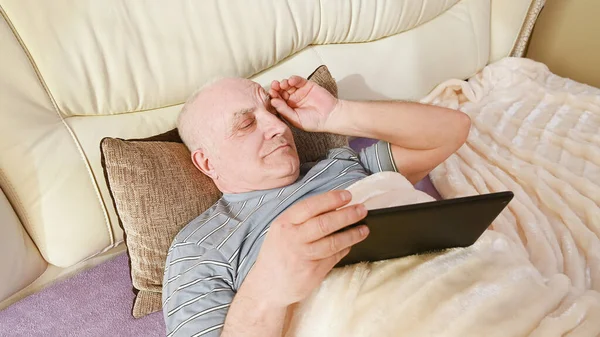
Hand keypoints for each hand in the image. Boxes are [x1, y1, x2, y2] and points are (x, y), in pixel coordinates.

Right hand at [240, 190, 367, 307]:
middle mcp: (293, 238)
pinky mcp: (313, 272)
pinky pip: (334, 257)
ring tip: (364, 229)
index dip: (331, 199)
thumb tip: (333, 207)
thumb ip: (302, 219)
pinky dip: (345, 249)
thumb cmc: (277, 253)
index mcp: (284, 223)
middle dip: (347, 215)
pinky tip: (351, 244)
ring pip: (333, 242)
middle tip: (362, 210)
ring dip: (352, 234)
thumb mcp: (281, 230)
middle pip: (324, 223)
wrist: (268, 285)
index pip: (311, 206)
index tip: (347, 195)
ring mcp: (303, 256)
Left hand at [269, 76, 338, 131]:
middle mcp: (292, 100)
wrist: (330, 116)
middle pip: (280, 92)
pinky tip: (291, 81)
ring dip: (283, 83)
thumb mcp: (296, 119)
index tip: (270, 95)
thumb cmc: (314, 122)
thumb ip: (284, 110)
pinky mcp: (307, 85)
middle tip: (274, 87)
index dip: (273, 97)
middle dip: (276, 88)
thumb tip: (272, 101)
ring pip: (287, 85)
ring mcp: (299, 92)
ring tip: (282, 84)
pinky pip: (298, 80)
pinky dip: (293, 79)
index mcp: (288, 109)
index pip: (277, 101)